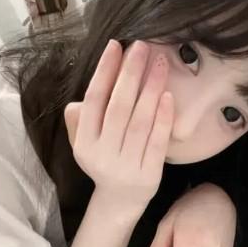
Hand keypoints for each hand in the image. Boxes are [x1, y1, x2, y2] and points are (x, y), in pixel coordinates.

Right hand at [64, 40, 173, 212]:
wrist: (119, 201)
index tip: (116, 45)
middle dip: (131, 74)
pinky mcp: (149, 175)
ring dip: (151, 89)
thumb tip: (78, 101)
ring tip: (160, 63)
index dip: (105, 72)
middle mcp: (104, 154)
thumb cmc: (104, 161)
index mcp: (84, 143)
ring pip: (140, 122)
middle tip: (143, 46)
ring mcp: (127, 166)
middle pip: (119, 108)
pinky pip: (157, 143)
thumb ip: (79, 121)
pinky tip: (168, 95)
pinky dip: (163, 119)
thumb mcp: (84, 144)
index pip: (94, 101)